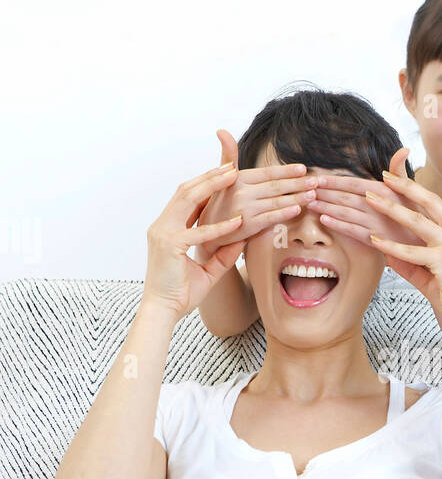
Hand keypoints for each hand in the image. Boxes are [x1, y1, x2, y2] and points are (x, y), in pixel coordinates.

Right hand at [142, 163, 248, 319]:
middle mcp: (162, 226)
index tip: (226, 174)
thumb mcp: (208, 271)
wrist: (162, 312)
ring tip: (233, 177)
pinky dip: (218, 226)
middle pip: (186, 192)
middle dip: (209, 177)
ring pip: (187, 200)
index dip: (206, 184)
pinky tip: (237, 221)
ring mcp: (163, 234)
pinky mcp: (170, 246)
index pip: (187, 199)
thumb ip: (223, 255)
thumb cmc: (181, 294)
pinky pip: (197, 232)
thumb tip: (242, 239)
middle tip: (232, 166)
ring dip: (211, 187)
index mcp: (168, 229)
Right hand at [194, 129, 316, 261]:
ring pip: (277, 201)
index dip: (286, 170)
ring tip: (313, 194)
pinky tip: (298, 209)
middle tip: (316, 181)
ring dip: (297, 197)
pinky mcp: (248, 226)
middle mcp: (241, 192)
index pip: (267, 173)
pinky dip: (285, 212)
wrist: (209, 230)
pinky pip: (271, 217)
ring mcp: (246, 209)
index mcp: (238, 178)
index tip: (303, 168)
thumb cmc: (221, 201)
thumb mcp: (221, 177)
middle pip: (276, 186)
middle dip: (298, 183)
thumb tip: (222, 130)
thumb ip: (229, 155)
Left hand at [306, 146, 420, 253]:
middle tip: (305, 188)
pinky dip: (337, 225)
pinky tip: (323, 220)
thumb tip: (403, 149)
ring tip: (309, 202)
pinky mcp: (375, 240)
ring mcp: (375, 223)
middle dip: (324, 192)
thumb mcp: (412, 189)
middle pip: (345, 197)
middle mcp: (378, 205)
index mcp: (385, 190)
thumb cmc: (416, 212)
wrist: (426, 241)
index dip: (334, 180)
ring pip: (344, 213)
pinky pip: (352, 231)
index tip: (317, 177)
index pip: (354, 183)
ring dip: (325, 207)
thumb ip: (399, 170)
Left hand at [336, 150, 441, 324]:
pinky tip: (374, 240)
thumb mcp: (433, 274)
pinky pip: (412, 252)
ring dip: (391, 208)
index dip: (415, 189)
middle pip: (430, 201)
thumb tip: (388, 255)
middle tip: (384, 176)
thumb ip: (411, 263)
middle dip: (405, 186)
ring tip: (370, 199)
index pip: (435, 203)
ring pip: (418, 221)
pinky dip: (390, 246)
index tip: (395, 180)